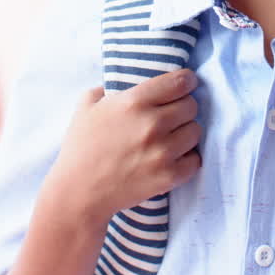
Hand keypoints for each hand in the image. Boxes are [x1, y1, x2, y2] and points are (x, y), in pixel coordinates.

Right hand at [44, 69, 201, 223]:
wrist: (78, 192)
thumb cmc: (80, 148)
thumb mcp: (86, 107)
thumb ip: (104, 89)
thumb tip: (117, 84)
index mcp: (134, 102)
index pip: (180, 81)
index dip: (186, 81)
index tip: (185, 85)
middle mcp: (152, 123)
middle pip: (192, 106)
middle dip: (183, 108)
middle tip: (173, 116)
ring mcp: (162, 151)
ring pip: (195, 131)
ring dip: (185, 133)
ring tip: (171, 138)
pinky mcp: (169, 176)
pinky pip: (195, 160)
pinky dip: (187, 159)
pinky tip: (173, 158)